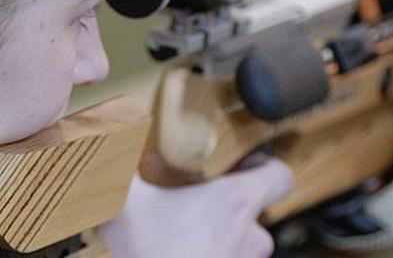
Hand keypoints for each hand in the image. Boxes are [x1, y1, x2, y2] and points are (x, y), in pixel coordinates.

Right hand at [98, 156, 293, 257]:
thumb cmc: (146, 248)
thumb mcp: (127, 197)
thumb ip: (128, 167)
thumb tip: (112, 145)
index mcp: (234, 202)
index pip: (280, 176)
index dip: (265, 167)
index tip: (243, 165)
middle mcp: (249, 237)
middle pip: (255, 215)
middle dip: (227, 210)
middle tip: (195, 204)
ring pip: (240, 246)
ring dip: (217, 239)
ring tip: (181, 235)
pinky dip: (208, 256)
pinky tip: (177, 252)